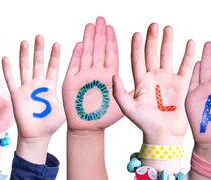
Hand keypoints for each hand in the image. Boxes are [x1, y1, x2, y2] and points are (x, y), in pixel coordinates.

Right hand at [3, 35, 64, 139]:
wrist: (37, 135)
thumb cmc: (51, 124)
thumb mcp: (65, 110)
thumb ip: (70, 99)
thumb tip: (83, 93)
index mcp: (51, 87)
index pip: (53, 68)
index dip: (55, 56)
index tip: (57, 44)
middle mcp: (38, 85)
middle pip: (38, 63)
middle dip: (39, 50)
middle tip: (40, 36)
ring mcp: (27, 89)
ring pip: (25, 68)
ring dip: (24, 55)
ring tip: (25, 42)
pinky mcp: (17, 95)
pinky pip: (11, 81)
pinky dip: (8, 70)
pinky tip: (5, 58)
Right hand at [62, 17, 123, 131]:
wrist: (88, 128)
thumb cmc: (105, 117)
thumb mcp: (121, 104)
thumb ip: (126, 91)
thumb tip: (139, 81)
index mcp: (109, 75)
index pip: (110, 54)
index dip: (110, 41)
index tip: (111, 28)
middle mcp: (96, 73)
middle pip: (98, 50)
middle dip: (99, 34)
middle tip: (101, 19)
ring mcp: (83, 76)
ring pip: (87, 53)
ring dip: (88, 39)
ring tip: (90, 25)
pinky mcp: (71, 82)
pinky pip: (74, 66)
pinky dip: (77, 55)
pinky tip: (80, 43)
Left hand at [113, 23, 194, 144]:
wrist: (164, 135)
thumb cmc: (145, 124)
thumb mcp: (129, 109)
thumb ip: (120, 93)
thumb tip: (114, 76)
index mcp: (140, 82)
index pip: (137, 59)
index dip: (136, 47)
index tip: (137, 33)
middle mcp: (153, 78)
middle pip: (152, 53)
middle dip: (153, 39)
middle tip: (154, 25)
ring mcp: (167, 80)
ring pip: (167, 56)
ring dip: (168, 42)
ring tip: (168, 28)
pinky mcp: (181, 85)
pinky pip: (185, 66)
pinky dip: (188, 54)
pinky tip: (189, 42)